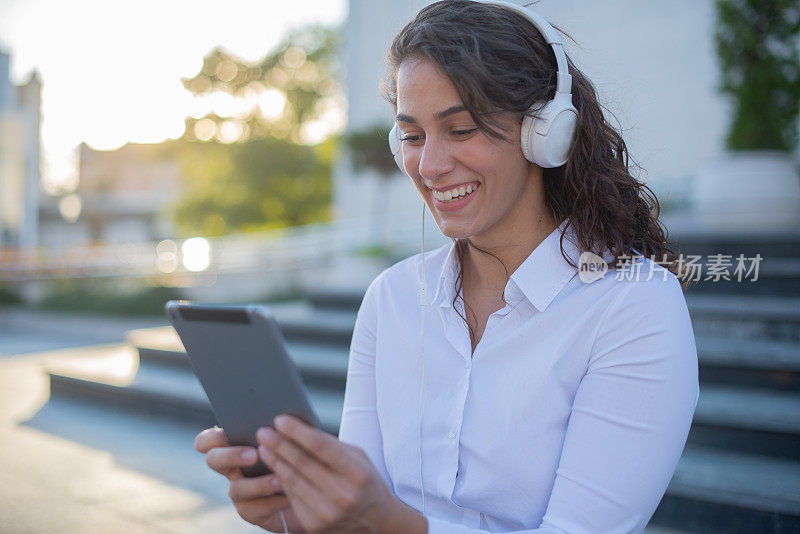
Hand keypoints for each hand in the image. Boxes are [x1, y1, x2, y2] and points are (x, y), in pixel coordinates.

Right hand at [195, 427, 307, 532]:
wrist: (308, 489)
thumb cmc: (297, 455)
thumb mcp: (289, 439)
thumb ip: (281, 428)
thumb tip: (283, 416)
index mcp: (235, 445)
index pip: (208, 441)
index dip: (211, 438)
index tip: (227, 432)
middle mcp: (231, 468)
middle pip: (213, 460)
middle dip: (232, 456)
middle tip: (255, 454)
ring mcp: (238, 491)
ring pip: (236, 488)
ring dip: (259, 483)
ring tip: (280, 478)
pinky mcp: (249, 511)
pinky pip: (255, 508)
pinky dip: (273, 501)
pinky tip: (289, 496)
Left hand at [257, 415, 419, 533]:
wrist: (377, 521)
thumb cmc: (365, 481)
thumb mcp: (358, 458)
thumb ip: (332, 445)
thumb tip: (299, 428)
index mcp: (357, 473)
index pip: (320, 446)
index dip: (297, 432)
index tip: (279, 420)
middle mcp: (342, 494)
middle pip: (302, 463)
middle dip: (279, 444)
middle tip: (263, 432)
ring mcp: (327, 512)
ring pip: (293, 480)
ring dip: (275, 462)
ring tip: (263, 447)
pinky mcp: (314, 525)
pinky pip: (292, 496)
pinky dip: (281, 480)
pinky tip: (273, 468)